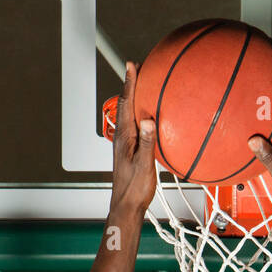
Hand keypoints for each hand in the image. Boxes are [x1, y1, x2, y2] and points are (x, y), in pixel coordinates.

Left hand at [111, 62, 156, 212]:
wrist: (126, 206)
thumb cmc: (134, 189)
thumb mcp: (144, 165)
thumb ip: (147, 142)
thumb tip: (148, 120)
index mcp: (124, 137)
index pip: (126, 104)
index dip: (129, 83)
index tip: (132, 65)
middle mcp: (122, 137)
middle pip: (125, 104)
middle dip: (131, 84)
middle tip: (137, 68)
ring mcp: (125, 143)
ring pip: (129, 114)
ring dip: (135, 98)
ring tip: (143, 85)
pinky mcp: (129, 150)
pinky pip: (135, 125)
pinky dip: (140, 113)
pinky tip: (149, 117)